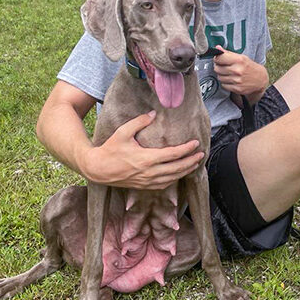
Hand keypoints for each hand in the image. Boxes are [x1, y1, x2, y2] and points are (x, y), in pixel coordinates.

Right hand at [78, 112, 204, 189]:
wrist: (98, 169)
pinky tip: (179, 174)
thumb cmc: (110, 149)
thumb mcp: (123, 132)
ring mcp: (147, 181)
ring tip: (195, 164)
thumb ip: (140, 121)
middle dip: (191, 161)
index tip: (196, 143)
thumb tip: (153, 113)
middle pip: (177, 168)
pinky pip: (164, 184)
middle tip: (201, 154)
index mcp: (146, 158)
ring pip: (172, 178)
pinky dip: (174, 179)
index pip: (173, 155)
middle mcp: (149, 172)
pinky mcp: (143, 186)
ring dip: (185, 171)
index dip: (186, 149)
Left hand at [213, 45, 268, 100]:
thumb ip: (228, 53)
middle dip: (218, 67)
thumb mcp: (241, 57)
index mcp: (239, 60)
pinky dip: (225, 83)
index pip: (219, 58)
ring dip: (222, 75)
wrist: (260, 79)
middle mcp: (237, 70)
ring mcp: (237, 81)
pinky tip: (231, 80)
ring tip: (229, 73)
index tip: (219, 59)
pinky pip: (223, 85)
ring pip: (219, 77)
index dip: (217, 58)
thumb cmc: (249, 67)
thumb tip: (217, 48)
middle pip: (217, 68)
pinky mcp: (237, 89)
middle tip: (224, 67)